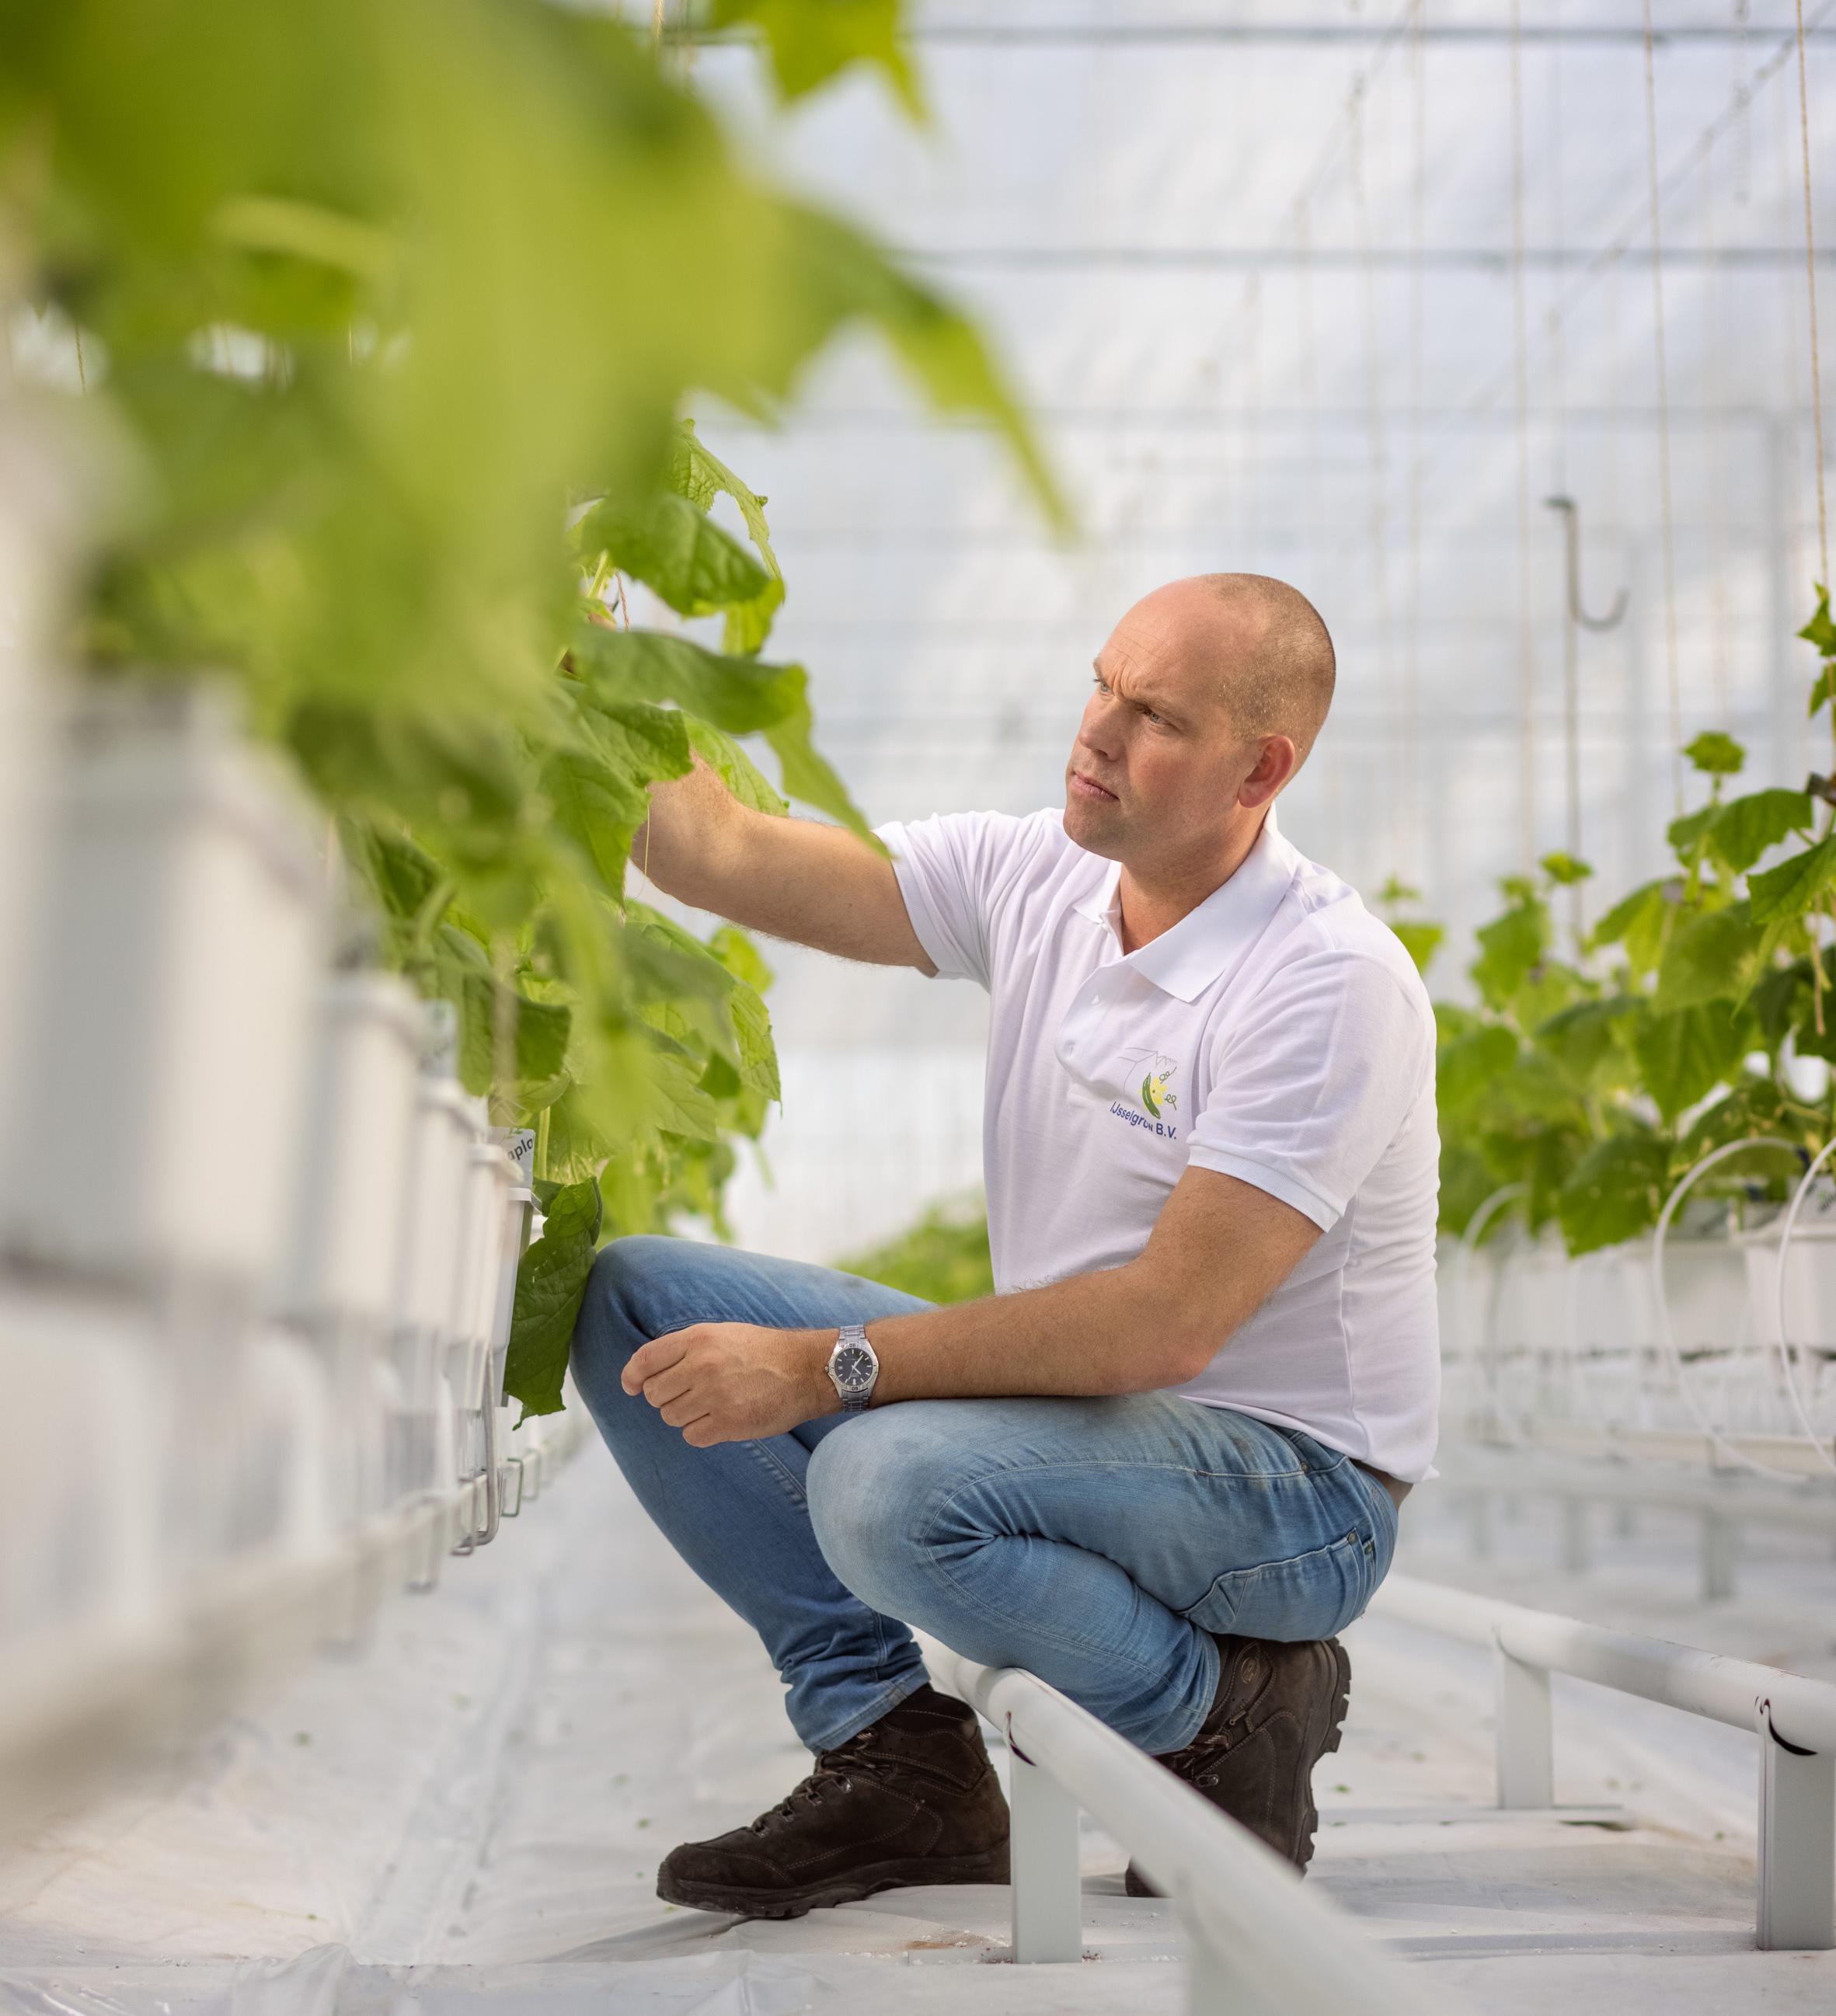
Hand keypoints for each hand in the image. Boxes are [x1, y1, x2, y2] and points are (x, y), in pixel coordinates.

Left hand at [621, 1321, 836, 1446]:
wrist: (806, 1370)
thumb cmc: (763, 1352)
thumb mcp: (722, 1334)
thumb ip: (685, 1349)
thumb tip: (645, 1374)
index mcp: (697, 1339)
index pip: (645, 1360)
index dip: (631, 1376)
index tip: (631, 1386)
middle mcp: (702, 1365)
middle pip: (654, 1394)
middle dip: (667, 1398)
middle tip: (691, 1394)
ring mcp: (715, 1395)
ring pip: (671, 1417)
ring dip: (686, 1415)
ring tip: (713, 1405)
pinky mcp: (728, 1423)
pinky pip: (692, 1436)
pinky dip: (702, 1432)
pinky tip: (722, 1420)